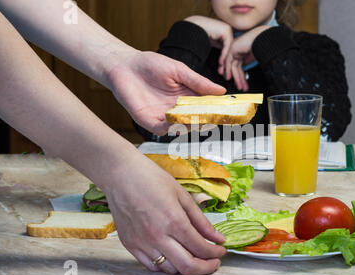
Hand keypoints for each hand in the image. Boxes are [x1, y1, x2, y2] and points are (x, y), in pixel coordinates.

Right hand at [102, 153, 226, 274]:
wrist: (121, 174)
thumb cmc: (150, 178)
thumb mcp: (182, 195)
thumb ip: (201, 220)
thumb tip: (217, 237)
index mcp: (174, 220)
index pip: (201, 247)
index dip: (215, 253)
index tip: (221, 251)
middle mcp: (157, 235)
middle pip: (187, 266)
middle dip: (206, 267)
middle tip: (213, 261)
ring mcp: (142, 242)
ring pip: (170, 270)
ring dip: (186, 266)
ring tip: (193, 256)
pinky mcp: (130, 244)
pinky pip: (151, 266)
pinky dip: (165, 266)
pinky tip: (173, 255)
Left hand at [106, 50, 225, 135]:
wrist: (124, 65)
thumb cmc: (151, 65)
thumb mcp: (179, 70)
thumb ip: (198, 82)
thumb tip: (222, 91)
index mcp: (188, 97)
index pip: (207, 107)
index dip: (218, 111)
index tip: (230, 111)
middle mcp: (178, 109)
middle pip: (197, 121)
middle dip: (206, 122)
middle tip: (214, 118)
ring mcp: (164, 117)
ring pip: (182, 129)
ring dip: (190, 125)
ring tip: (197, 119)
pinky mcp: (149, 121)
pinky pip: (162, 130)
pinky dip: (170, 127)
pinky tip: (174, 119)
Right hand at [184, 16, 233, 74]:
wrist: (191, 28)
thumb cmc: (197, 37)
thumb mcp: (211, 45)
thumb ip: (219, 51)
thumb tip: (224, 64)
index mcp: (225, 34)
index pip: (228, 51)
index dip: (226, 62)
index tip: (223, 72)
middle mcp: (228, 31)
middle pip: (230, 50)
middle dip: (227, 64)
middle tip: (225, 75)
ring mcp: (228, 30)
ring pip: (229, 49)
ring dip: (225, 62)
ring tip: (222, 71)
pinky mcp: (226, 31)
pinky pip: (227, 46)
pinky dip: (223, 55)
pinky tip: (220, 63)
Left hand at [223, 26, 269, 90]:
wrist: (264, 38)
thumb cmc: (263, 44)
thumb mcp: (253, 57)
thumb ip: (247, 62)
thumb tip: (244, 70)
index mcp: (243, 51)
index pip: (240, 66)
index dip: (240, 75)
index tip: (242, 83)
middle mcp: (237, 50)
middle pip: (236, 67)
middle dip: (238, 78)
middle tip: (240, 86)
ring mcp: (234, 49)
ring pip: (232, 66)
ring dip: (235, 77)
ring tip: (238, 85)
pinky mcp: (232, 49)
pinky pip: (228, 61)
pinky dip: (228, 70)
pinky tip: (229, 77)